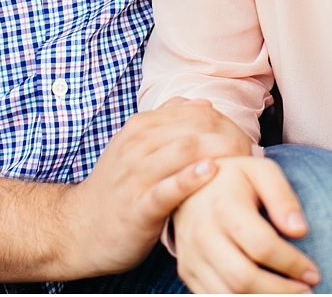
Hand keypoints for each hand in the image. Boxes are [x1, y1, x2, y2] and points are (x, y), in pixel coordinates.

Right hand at [55, 98, 255, 278]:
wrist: (78, 229)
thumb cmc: (118, 189)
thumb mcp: (136, 147)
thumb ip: (166, 123)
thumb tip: (201, 102)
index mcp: (140, 128)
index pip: (193, 111)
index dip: (225, 120)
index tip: (246, 137)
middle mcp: (137, 145)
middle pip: (194, 128)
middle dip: (229, 135)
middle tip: (253, 150)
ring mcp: (135, 175)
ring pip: (183, 151)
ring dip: (220, 152)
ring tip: (244, 159)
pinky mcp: (137, 207)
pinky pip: (166, 188)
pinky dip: (190, 178)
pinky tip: (211, 172)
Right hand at [171, 156, 319, 293]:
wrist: (190, 182)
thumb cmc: (235, 178)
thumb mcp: (262, 172)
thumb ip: (283, 197)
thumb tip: (300, 231)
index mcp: (224, 207)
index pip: (263, 246)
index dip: (292, 264)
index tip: (313, 273)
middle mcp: (202, 234)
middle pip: (244, 277)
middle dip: (281, 291)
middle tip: (306, 291)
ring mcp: (191, 255)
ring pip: (228, 294)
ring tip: (288, 294)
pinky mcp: (187, 270)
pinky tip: (263, 294)